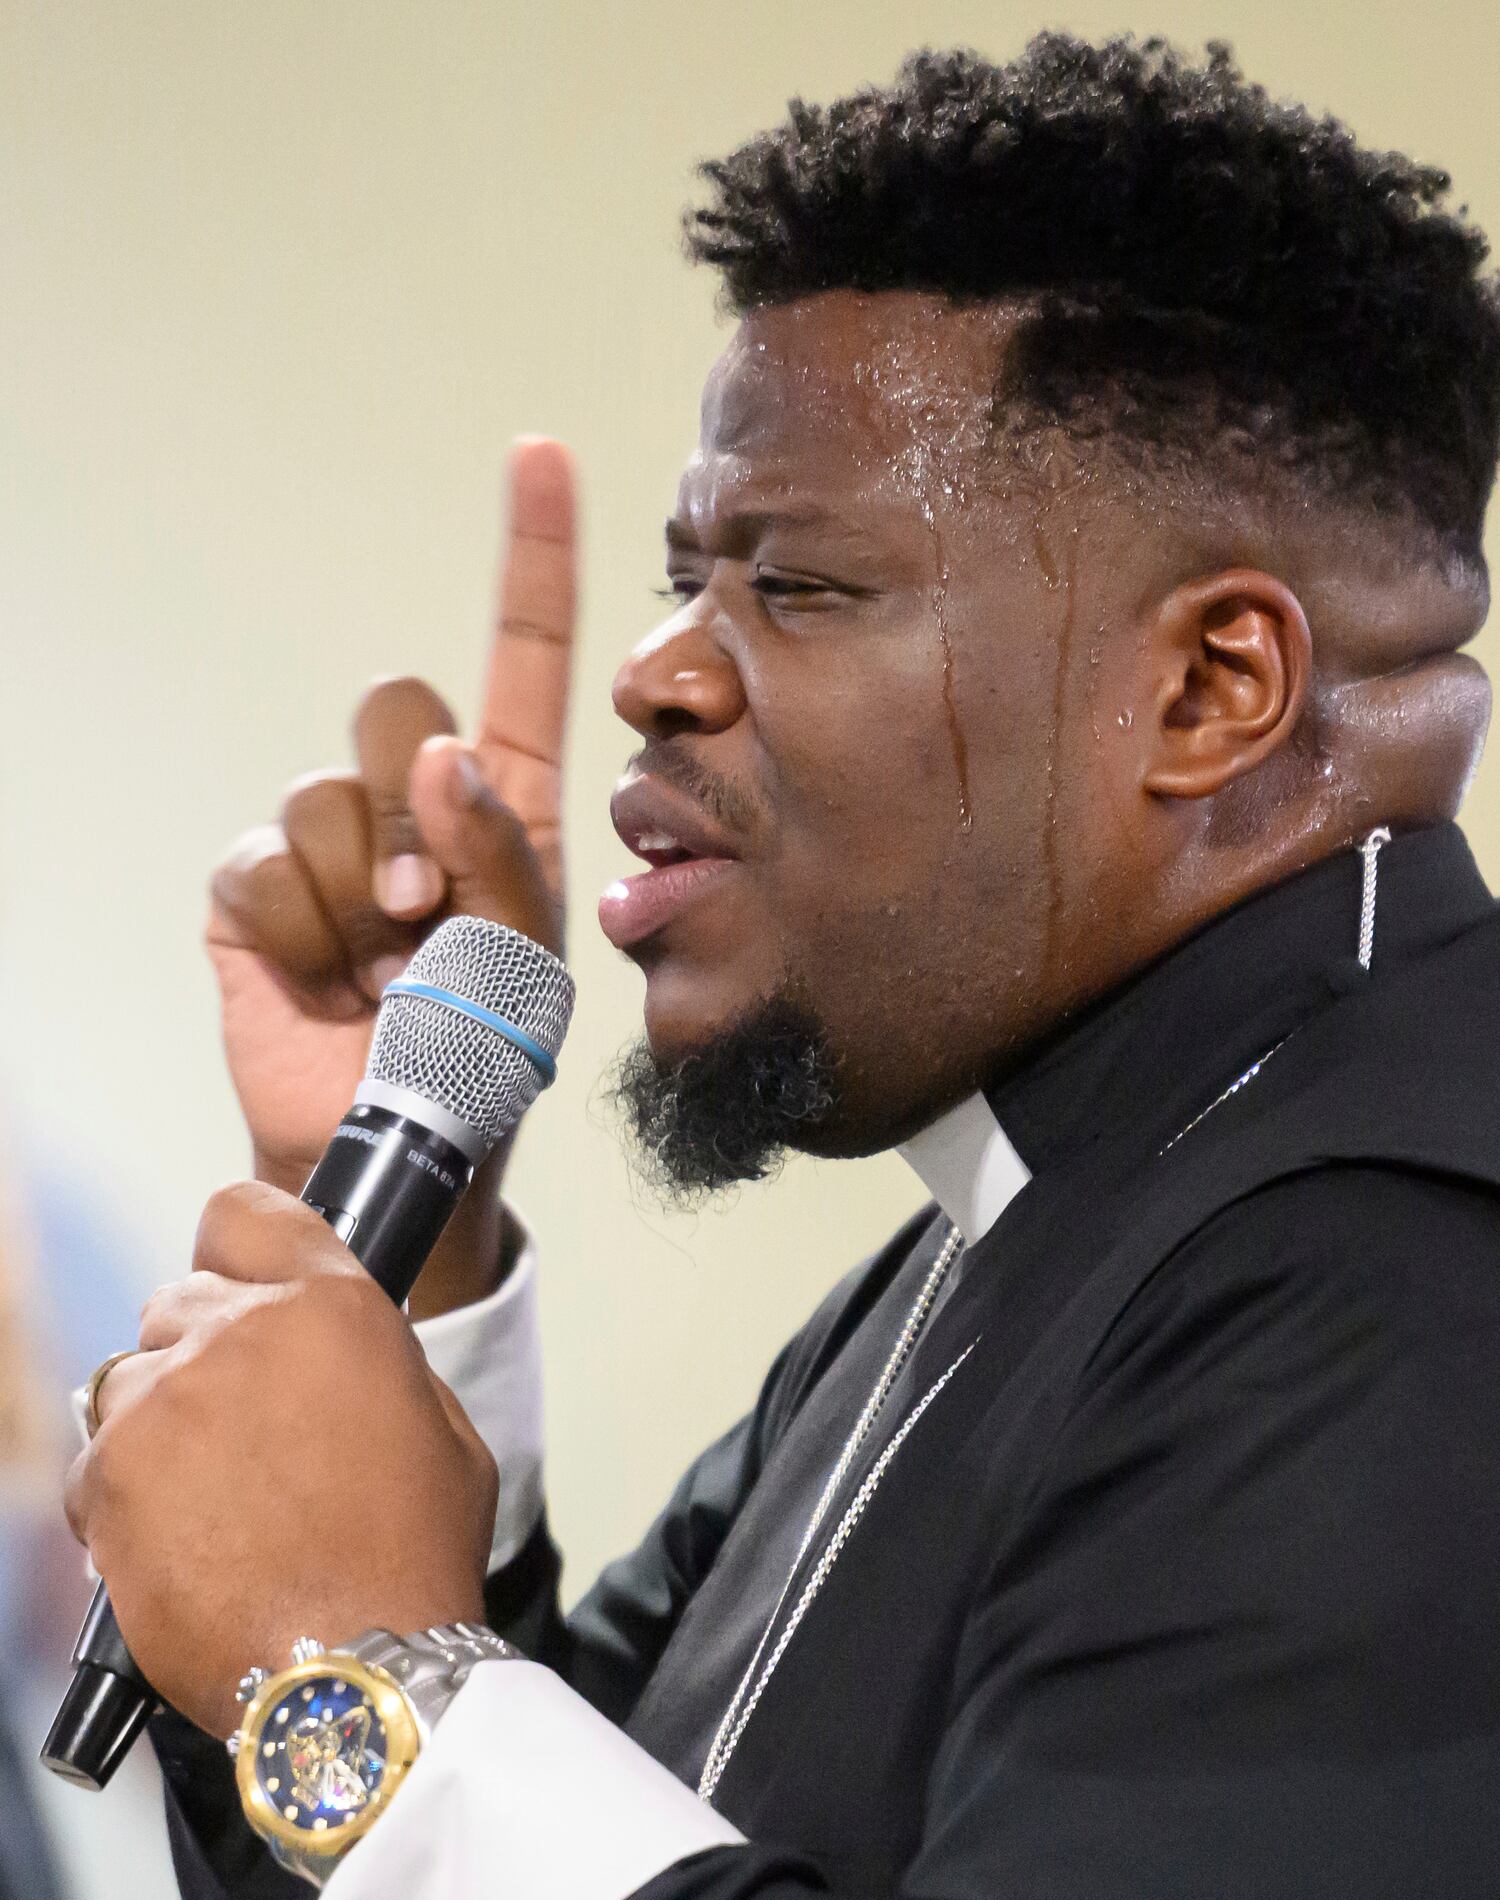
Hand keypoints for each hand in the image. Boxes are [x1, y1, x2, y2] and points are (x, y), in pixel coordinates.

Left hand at [65, 1183, 497, 1737]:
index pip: (242, 1214)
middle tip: (245, 1434)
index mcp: (330, 1306)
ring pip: (127, 1383)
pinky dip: (124, 1499)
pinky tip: (184, 1544)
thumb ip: (377, 1363)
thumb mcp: (443, 1431)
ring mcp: (162, 1401)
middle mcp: (236, 1333)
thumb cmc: (410, 1562)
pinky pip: (92, 1464)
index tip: (244, 1285)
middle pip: (179, 1303)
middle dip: (204, 1356)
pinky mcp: (106, 1475)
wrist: (352, 1672)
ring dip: (160, 1428)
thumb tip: (333, 1353)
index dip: (241, 1251)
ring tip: (215, 1504)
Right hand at [208, 439, 576, 1313]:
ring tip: (385, 968)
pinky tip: (327, 984)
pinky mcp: (257, 890)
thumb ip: (497, 854)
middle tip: (431, 919)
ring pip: (329, 791)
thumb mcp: (527, 963)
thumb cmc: (480, 1057)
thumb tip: (435, 754)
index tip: (541, 454)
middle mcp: (417, 807)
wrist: (394, 1144)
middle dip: (418, 817)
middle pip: (396, 705)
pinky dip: (304, 934)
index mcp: (506, 809)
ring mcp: (330, 845)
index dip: (531, 560)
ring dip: (362, 894)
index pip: (522, 664)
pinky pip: (267, 859)